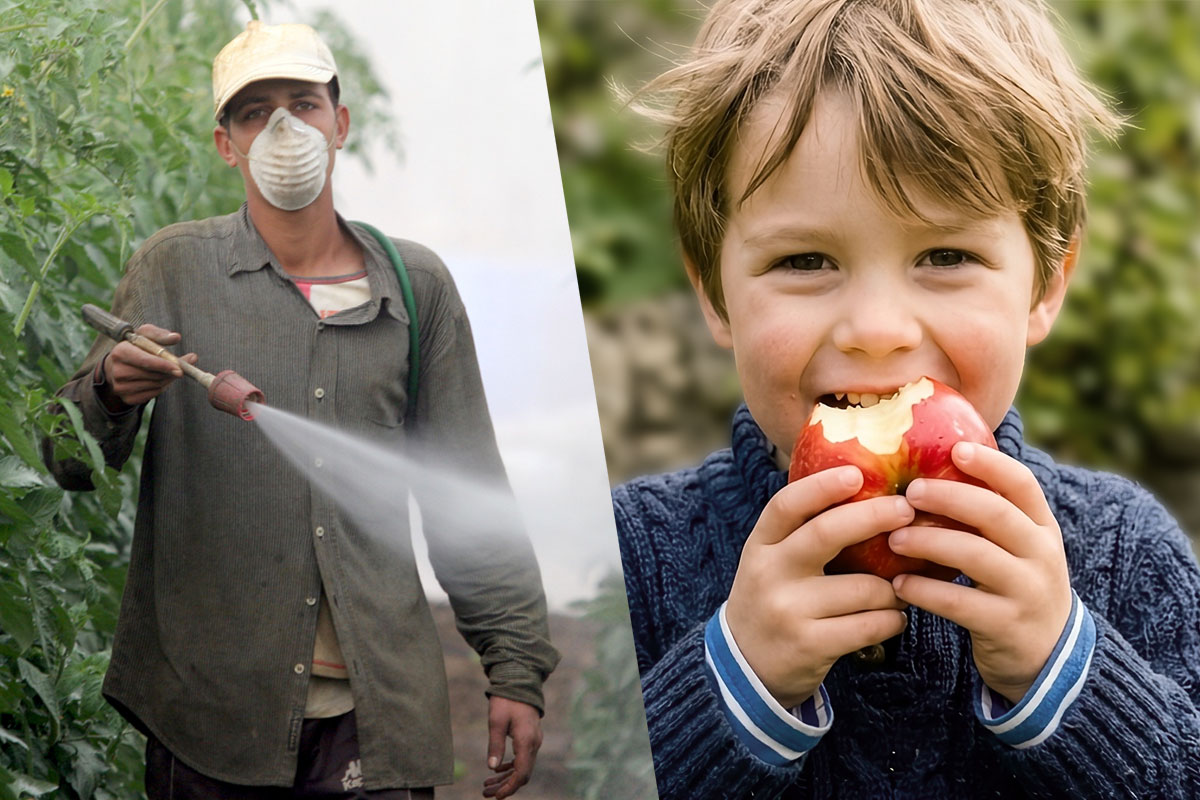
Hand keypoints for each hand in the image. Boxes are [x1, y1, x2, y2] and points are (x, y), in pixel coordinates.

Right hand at [100, 324, 196, 409]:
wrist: (117, 366)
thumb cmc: (134, 347)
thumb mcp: (144, 335)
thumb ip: (160, 334)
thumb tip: (176, 337)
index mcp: (120, 352)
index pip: (145, 361)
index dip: (163, 365)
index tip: (179, 368)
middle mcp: (117, 371)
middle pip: (153, 375)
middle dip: (170, 372)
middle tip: (181, 368)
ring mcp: (121, 387)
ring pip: (156, 385)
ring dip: (168, 378)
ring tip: (169, 371)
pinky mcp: (127, 398)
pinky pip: (153, 394)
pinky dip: (162, 387)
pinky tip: (160, 379)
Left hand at [482, 696, 541, 798]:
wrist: (520, 682)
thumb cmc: (507, 700)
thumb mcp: (496, 721)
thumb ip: (495, 745)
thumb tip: (492, 767)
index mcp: (526, 741)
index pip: (521, 773)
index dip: (509, 787)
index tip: (497, 797)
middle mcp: (534, 743)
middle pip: (522, 774)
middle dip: (505, 786)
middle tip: (486, 793)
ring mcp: (534, 741)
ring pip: (522, 767)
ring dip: (506, 778)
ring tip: (487, 785)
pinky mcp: (530, 738)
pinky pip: (522, 758)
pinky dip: (510, 767)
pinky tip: (497, 770)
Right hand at [725, 465, 911, 707]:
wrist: (745, 665)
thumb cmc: (775, 599)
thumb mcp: (773, 560)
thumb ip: (804, 531)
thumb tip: (865, 487)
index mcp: (761, 545)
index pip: (786, 506)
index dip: (822, 486)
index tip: (857, 473)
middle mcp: (770, 573)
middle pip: (826, 534)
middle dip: (873, 516)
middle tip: (905, 510)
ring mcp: (789, 610)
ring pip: (864, 588)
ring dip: (894, 588)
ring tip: (899, 589)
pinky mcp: (810, 645)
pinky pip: (871, 625)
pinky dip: (892, 620)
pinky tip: (893, 619)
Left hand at [888, 441, 1072, 702]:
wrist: (1049, 655)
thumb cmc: (1015, 586)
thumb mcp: (1017, 548)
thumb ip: (987, 515)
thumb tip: (928, 471)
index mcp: (1041, 527)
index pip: (1022, 484)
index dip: (990, 464)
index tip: (955, 449)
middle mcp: (1040, 554)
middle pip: (995, 513)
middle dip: (949, 497)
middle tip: (909, 492)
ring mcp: (1027, 591)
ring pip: (975, 555)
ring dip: (929, 541)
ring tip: (893, 538)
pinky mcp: (1006, 626)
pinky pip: (958, 603)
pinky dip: (924, 591)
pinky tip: (898, 584)